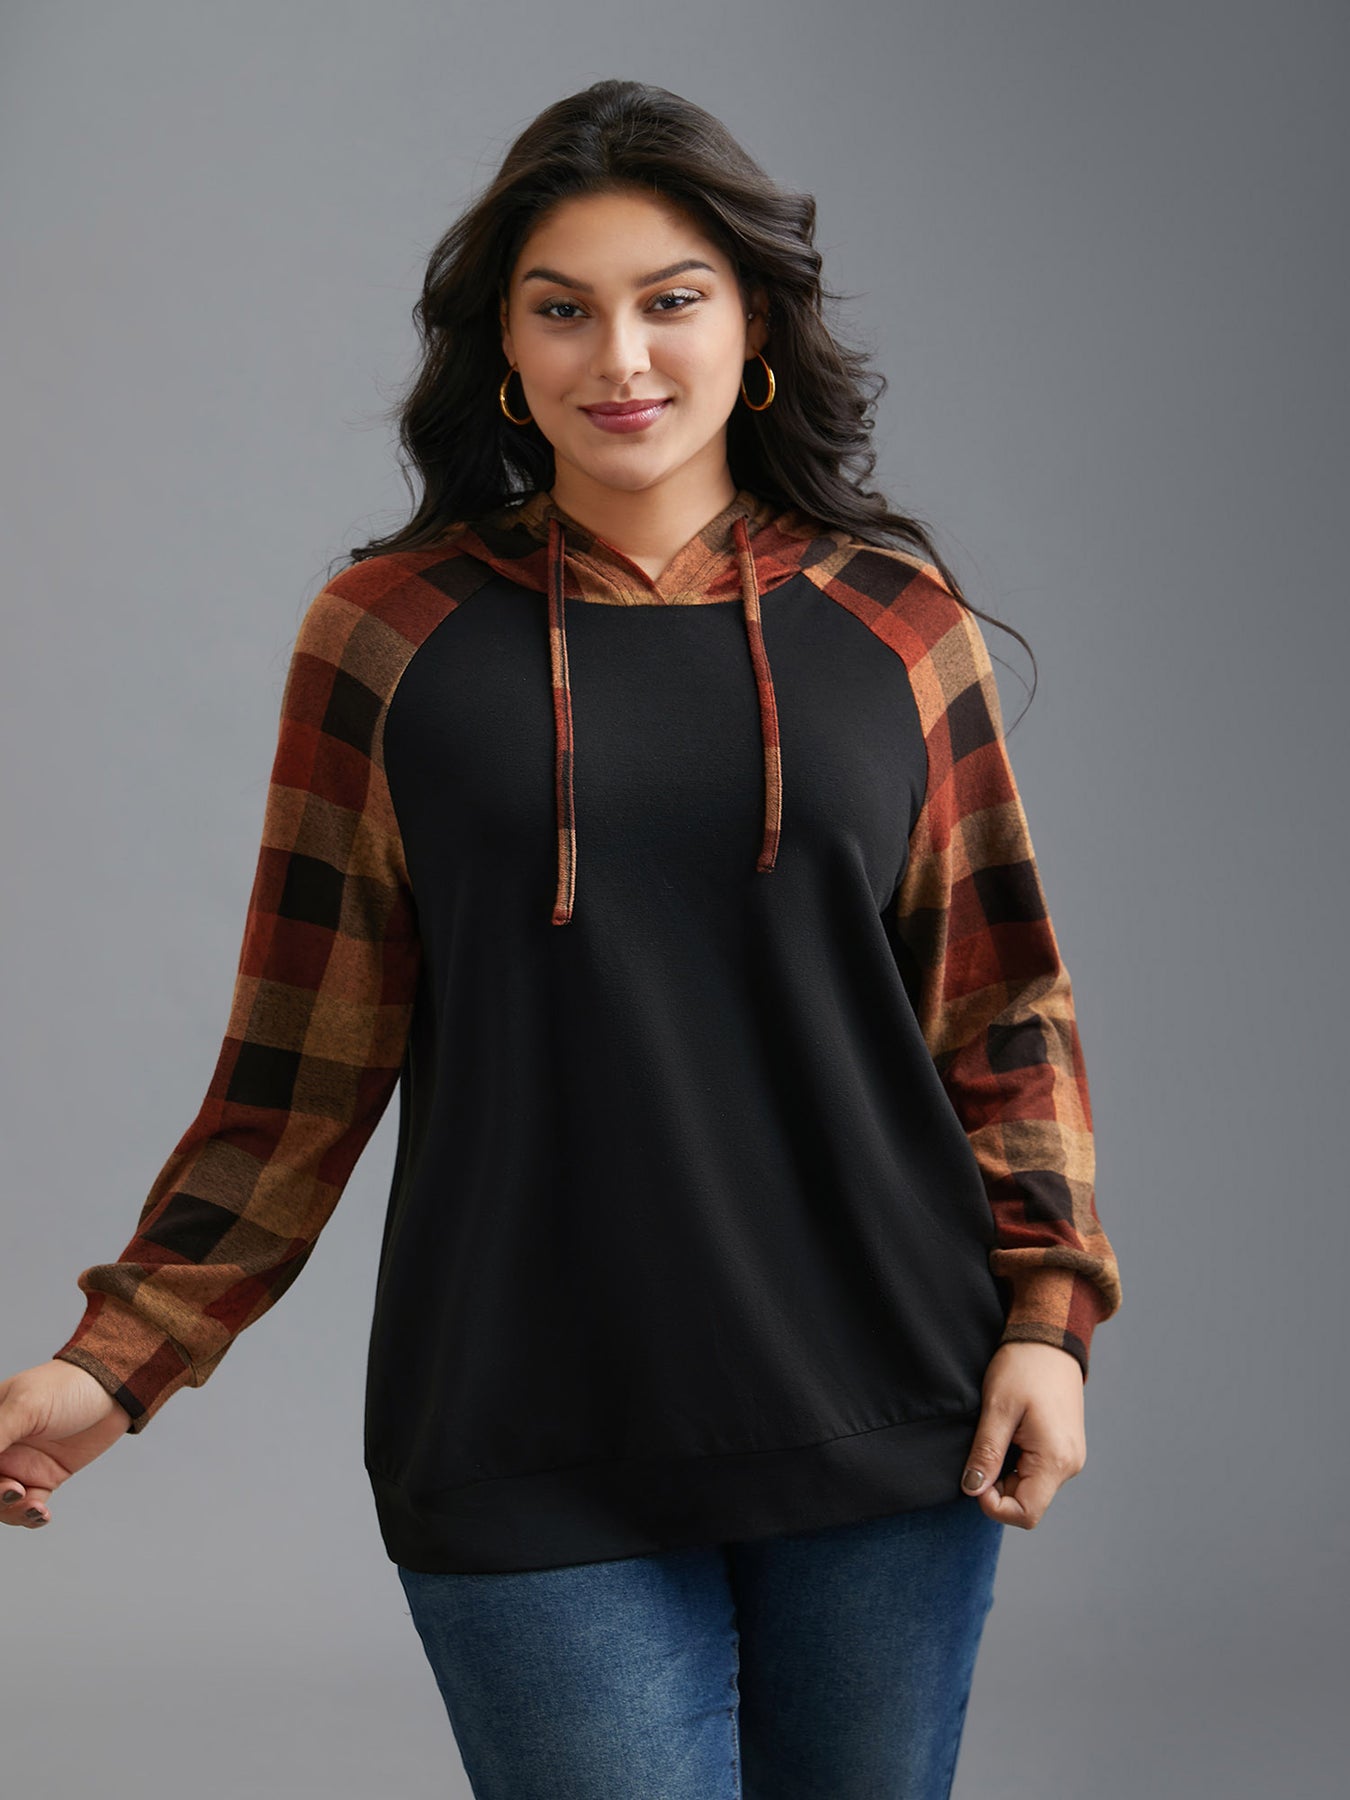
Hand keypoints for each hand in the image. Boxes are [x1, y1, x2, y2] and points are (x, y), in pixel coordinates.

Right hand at [0, 1360, 131, 1530]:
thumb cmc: (67, 1386)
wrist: (114, 1390)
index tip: (0, 1480)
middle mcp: (1, 1447)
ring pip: (1, 1503)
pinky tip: (41, 1513)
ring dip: (11, 1510)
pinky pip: (27, 1506)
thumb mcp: (26, 1406)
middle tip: (11, 1490)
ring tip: (32, 1504)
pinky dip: (30, 1516)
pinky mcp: (44, 1478)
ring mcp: (21, 1465)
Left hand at [959, 1340, 1085, 1528]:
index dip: (993, 1504)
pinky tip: (1008, 1434)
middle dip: (997, 1486)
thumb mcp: (998, 1408)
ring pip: (1030, 1488)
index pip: (1025, 1514)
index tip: (975, 1473)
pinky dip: (1016, 1462)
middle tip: (982, 1447)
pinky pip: (1036, 1471)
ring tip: (997, 1435)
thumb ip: (986, 1453)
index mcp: (1055, 1460)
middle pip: (1027, 1502)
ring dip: (1005, 1473)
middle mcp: (1069, 1465)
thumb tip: (972, 1490)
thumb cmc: (1024, 1366)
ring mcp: (1069, 1457)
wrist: (1049, 1338)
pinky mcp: (1064, 1448)